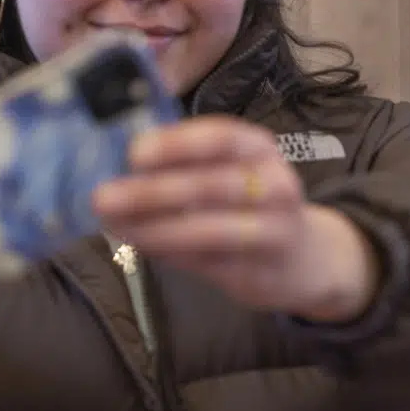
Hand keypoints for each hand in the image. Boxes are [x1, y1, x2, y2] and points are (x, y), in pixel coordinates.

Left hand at [92, 116, 380, 323]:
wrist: (307, 259)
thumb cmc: (248, 203)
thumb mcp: (229, 171)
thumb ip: (183, 165)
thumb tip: (113, 163)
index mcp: (259, 149)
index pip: (221, 137)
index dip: (177, 144)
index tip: (134, 153)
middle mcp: (275, 186)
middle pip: (210, 185)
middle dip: (150, 192)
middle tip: (103, 197)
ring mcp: (274, 231)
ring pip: (207, 229)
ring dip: (153, 228)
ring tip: (113, 225)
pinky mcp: (262, 272)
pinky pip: (206, 262)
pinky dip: (167, 252)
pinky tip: (139, 243)